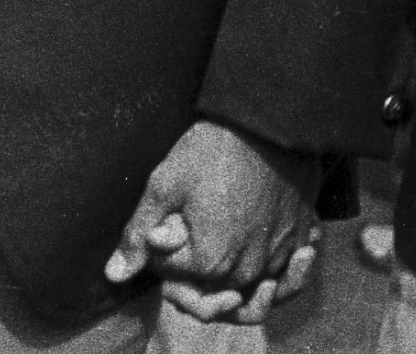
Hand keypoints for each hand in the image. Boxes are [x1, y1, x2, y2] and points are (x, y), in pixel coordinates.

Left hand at [104, 119, 319, 323]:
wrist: (270, 125)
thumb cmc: (213, 151)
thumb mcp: (165, 185)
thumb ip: (138, 234)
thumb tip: (113, 275)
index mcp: (209, 263)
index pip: (169, 274)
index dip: (158, 247)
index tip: (165, 217)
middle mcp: (247, 273)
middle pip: (209, 288)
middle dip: (192, 264)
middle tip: (191, 220)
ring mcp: (279, 261)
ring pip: (248, 290)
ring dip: (230, 274)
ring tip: (221, 236)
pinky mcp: (302, 243)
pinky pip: (288, 277)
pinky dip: (273, 269)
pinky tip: (259, 241)